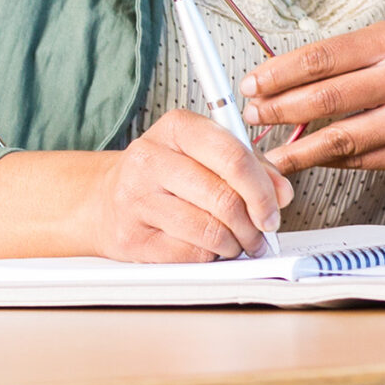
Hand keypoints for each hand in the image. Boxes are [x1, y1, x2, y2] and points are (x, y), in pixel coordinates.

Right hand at [79, 109, 293, 261]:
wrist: (104, 198)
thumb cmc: (165, 173)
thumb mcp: (206, 153)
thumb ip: (250, 166)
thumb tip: (281, 194)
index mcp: (177, 127)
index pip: (233, 156)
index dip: (262, 189)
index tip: (276, 207)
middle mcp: (150, 159)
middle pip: (223, 197)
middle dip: (253, 223)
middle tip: (262, 232)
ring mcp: (136, 199)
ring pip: (209, 230)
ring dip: (235, 243)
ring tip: (240, 242)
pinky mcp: (130, 237)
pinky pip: (189, 254)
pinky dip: (210, 256)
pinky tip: (211, 248)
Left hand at [241, 20, 384, 176]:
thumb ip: (342, 60)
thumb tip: (279, 82)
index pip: (322, 57)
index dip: (279, 74)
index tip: (252, 84)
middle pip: (326, 98)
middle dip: (279, 109)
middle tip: (253, 116)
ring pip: (340, 139)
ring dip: (295, 149)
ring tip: (267, 153)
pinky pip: (360, 162)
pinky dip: (328, 162)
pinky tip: (308, 160)